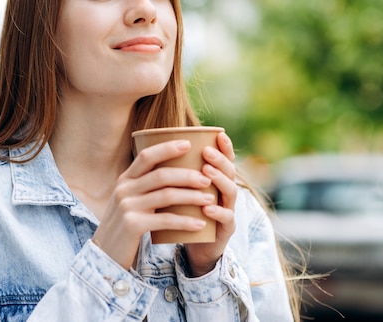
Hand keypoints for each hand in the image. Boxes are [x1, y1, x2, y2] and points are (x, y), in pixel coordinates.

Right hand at [92, 139, 215, 269]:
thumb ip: (146, 186)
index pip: (146, 156)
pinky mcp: (132, 225)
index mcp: (125, 179)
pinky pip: (165, 220)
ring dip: (192, 196)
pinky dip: (185, 221)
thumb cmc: (126, 224)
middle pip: (161, 175)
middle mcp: (124, 189)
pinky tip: (200, 224)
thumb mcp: (131, 200)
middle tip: (208, 179)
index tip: (189, 143)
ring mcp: (127, 207)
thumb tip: (176, 170)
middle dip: (188, 175)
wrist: (105, 254)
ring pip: (166, 195)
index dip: (167, 148)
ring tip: (210, 198)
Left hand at [184, 132, 236, 276]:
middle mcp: (226, 193)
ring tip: (206, 172)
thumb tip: (152, 147)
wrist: (195, 247)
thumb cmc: (186, 214)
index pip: (225, 160)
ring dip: (219, 180)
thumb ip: (176, 173)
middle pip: (230, 172)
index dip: (225, 147)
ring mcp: (228, 210)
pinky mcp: (225, 229)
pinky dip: (217, 212)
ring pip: (231, 192)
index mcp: (217, 181)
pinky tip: (208, 207)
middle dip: (220, 160)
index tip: (219, 134)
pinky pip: (226, 218)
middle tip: (206, 152)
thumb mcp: (182, 191)